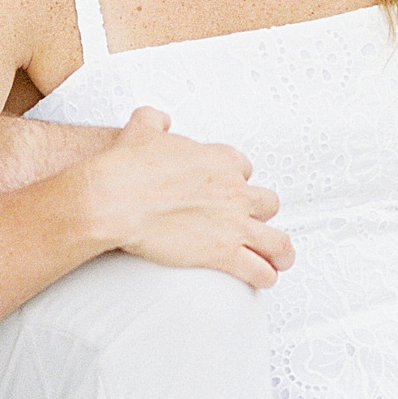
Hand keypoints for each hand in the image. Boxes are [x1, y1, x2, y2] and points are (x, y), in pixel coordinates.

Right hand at [88, 106, 294, 288]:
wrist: (118, 198)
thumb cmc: (129, 166)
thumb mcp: (142, 128)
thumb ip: (156, 120)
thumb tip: (159, 120)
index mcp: (219, 159)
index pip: (244, 168)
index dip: (237, 180)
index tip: (229, 190)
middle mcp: (233, 189)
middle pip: (267, 202)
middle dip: (261, 213)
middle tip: (253, 222)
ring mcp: (232, 222)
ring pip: (276, 239)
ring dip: (280, 251)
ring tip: (279, 259)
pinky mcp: (223, 252)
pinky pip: (258, 268)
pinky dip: (265, 275)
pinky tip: (264, 278)